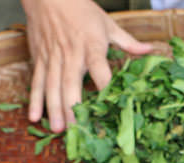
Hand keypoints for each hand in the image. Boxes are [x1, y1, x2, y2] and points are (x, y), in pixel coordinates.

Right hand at [21, 0, 152, 132]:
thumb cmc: (81, 9)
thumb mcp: (108, 24)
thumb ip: (128, 42)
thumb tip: (150, 51)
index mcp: (91, 45)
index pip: (99, 67)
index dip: (104, 85)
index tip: (109, 105)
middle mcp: (71, 53)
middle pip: (70, 81)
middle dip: (71, 106)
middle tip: (75, 128)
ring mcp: (53, 57)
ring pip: (51, 85)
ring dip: (54, 108)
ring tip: (58, 129)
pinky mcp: (39, 58)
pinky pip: (36, 81)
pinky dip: (34, 99)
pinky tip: (34, 116)